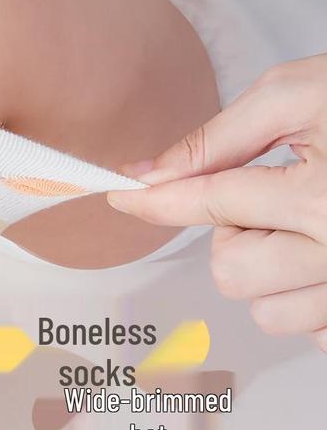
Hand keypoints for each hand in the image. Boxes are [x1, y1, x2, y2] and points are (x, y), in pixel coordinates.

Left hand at [107, 54, 326, 348]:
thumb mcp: (304, 95)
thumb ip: (222, 136)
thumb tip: (148, 172)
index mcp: (325, 196)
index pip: (210, 202)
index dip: (158, 199)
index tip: (123, 196)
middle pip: (230, 271)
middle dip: (235, 234)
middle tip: (275, 197)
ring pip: (266, 312)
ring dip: (271, 272)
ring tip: (312, 226)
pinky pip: (313, 334)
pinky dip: (308, 300)